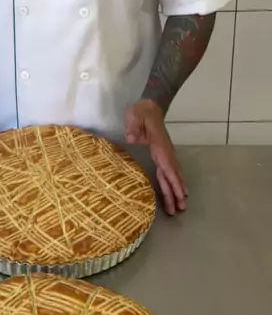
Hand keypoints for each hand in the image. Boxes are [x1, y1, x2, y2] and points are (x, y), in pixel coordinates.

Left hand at [125, 100, 187, 215]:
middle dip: (177, 191)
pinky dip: (175, 181)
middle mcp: (166, 152)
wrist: (149, 105)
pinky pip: (170, 170)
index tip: (180, 195)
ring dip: (178, 189)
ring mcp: (166, 153)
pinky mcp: (162, 153)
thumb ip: (134, 127)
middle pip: (173, 174)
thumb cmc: (141, 112)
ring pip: (173, 174)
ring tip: (182, 205)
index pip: (168, 167)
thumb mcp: (135, 116)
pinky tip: (178, 189)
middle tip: (181, 209)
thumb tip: (131, 138)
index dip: (174, 182)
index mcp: (159, 146)